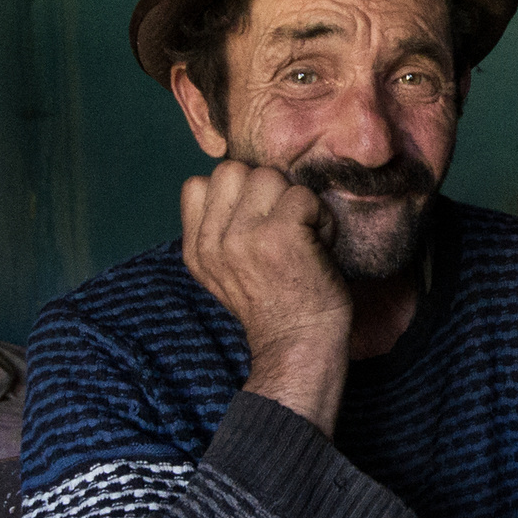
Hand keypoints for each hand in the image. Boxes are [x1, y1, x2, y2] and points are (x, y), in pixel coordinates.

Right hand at [181, 161, 351, 431]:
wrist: (299, 347)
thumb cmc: (279, 306)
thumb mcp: (227, 272)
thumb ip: (221, 230)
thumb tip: (243, 182)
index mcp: (196, 249)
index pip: (198, 184)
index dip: (236, 193)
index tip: (257, 223)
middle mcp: (212, 242)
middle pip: (234, 170)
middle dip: (266, 191)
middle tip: (285, 228)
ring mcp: (242, 236)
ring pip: (269, 176)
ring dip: (296, 202)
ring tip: (304, 237)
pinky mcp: (279, 234)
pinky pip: (303, 195)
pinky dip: (321, 217)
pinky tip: (320, 244)